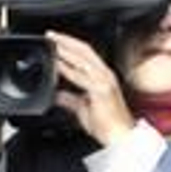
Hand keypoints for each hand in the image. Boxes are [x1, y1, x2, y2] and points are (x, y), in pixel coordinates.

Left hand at [48, 32, 135, 147]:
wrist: (119, 137)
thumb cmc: (105, 124)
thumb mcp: (82, 108)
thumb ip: (69, 99)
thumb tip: (57, 94)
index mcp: (102, 77)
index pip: (86, 55)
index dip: (70, 45)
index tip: (55, 41)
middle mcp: (105, 75)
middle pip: (84, 50)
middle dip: (66, 41)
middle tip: (51, 34)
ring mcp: (104, 81)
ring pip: (83, 59)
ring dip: (66, 49)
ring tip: (52, 43)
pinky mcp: (101, 90)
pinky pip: (81, 76)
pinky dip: (68, 69)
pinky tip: (58, 64)